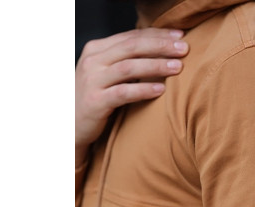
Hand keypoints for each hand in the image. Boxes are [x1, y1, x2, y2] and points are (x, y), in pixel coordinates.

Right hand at [75, 28, 188, 162]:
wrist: (71, 125)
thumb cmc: (96, 99)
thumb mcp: (107, 75)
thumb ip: (125, 62)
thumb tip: (159, 52)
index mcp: (97, 49)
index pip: (131, 36)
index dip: (157, 34)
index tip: (180, 36)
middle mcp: (93, 61)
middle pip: (132, 47)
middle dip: (160, 46)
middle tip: (183, 48)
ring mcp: (92, 81)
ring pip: (129, 67)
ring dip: (156, 65)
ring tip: (178, 67)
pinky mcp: (95, 101)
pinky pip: (123, 93)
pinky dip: (143, 90)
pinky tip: (161, 90)